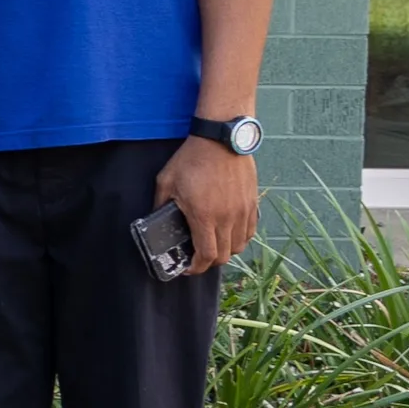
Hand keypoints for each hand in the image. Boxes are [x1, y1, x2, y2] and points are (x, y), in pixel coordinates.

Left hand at [154, 136, 259, 273]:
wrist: (221, 140)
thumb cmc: (191, 159)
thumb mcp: (166, 182)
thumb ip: (161, 204)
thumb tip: (156, 220)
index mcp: (204, 216)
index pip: (206, 255)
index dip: (196, 267)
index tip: (187, 268)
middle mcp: (227, 218)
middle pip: (224, 255)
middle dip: (209, 261)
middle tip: (196, 257)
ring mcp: (242, 211)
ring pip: (239, 245)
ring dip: (225, 250)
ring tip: (212, 244)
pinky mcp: (252, 203)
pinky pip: (250, 231)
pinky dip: (240, 238)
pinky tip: (228, 232)